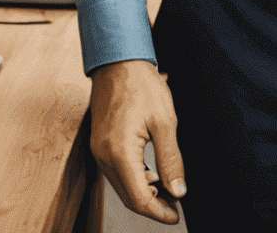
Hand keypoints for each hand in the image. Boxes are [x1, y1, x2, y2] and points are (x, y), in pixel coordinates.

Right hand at [90, 60, 186, 224]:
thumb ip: (171, 159)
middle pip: (128, 196)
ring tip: (167, 190)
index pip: (138, 198)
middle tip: (174, 206)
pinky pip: (116, 171)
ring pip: (121, 186)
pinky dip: (134, 178)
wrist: (119, 60)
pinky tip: (151, 174)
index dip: (158, 212)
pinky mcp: (99, 144)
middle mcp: (103, 156)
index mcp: (120, 152)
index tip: (175, 216)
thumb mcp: (165, 121)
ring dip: (143, 192)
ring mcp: (98, 150)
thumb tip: (178, 191)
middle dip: (152, 205)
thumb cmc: (142, 85)